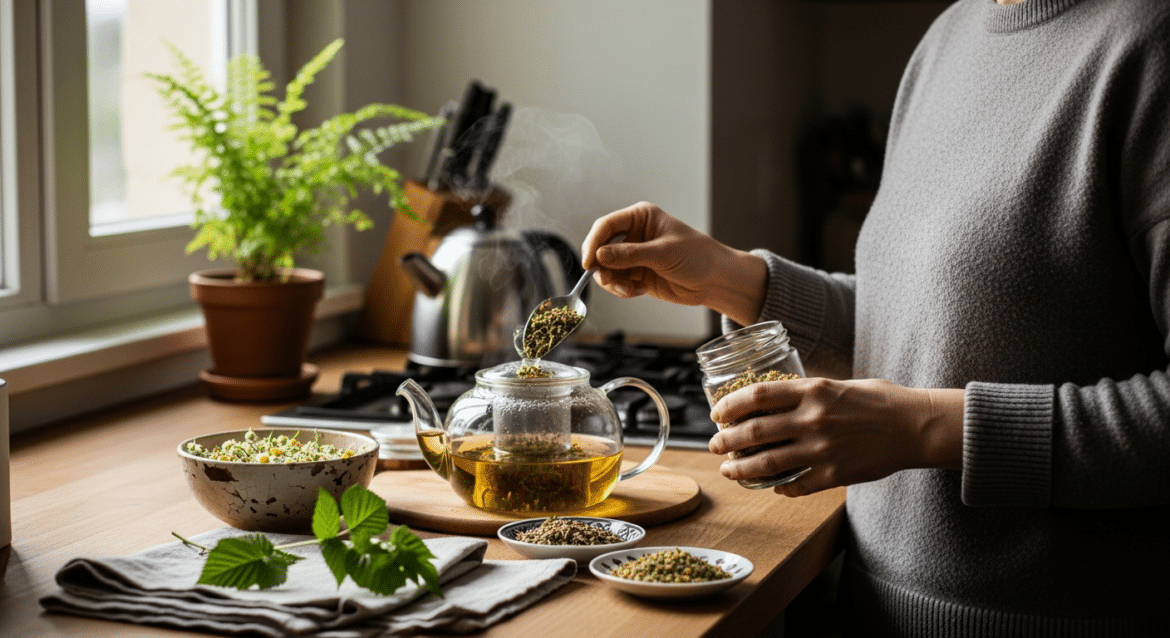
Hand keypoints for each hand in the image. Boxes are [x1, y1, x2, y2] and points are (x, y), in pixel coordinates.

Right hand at [581, 202, 765, 325]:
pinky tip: (638, 291)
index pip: (606, 226)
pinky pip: (617, 282)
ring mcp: (634, 256)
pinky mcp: (637, 275)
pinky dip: (621, 290)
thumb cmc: (697, 256)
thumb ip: (629, 255)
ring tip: (629, 289)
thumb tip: (600, 256)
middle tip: (608, 280)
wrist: (715, 280)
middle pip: (601, 248)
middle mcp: (634, 235)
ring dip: (612, 281)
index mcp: (640, 217)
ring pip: (606, 268)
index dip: (593, 243)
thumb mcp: (662, 253)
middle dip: (601, 266)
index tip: (589, 263)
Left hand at [707, 377, 963, 496]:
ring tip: (728, 470)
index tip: (716, 413)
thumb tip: (777, 399)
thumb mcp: (840, 384)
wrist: (917, 426)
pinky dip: (779, 488)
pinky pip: (797, 485)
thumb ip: (808, 393)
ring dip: (741, 469)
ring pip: (767, 464)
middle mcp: (812, 419)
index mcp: (812, 391)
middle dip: (726, 440)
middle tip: (714, 445)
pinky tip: (771, 487)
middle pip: (753, 432)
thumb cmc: (881, 401)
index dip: (730, 405)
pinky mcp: (835, 475)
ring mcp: (822, 449)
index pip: (757, 395)